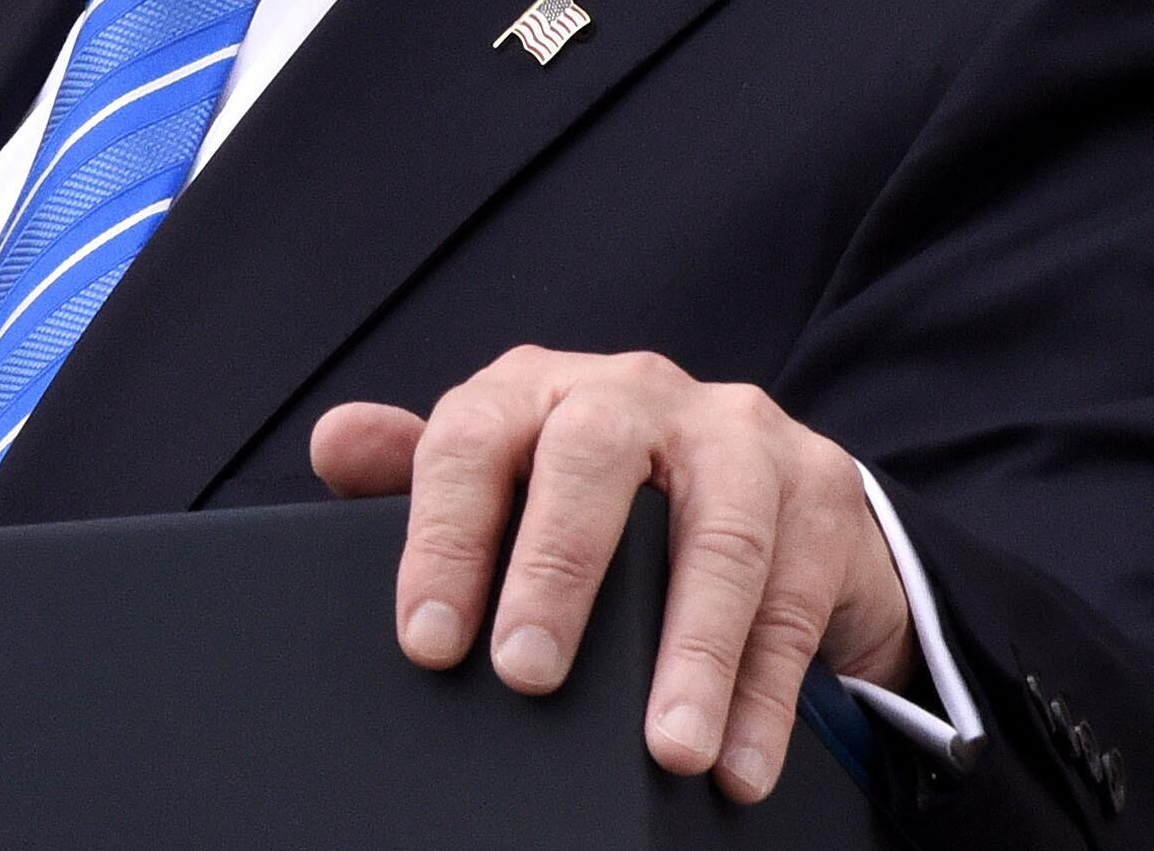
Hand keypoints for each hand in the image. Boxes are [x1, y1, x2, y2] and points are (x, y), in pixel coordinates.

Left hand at [311, 349, 917, 803]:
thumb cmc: (599, 495)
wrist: (759, 482)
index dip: (442, 537)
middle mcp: (636, 393)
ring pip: (717, 536)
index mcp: (539, 390)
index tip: (428, 640)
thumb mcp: (509, 477)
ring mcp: (738, 434)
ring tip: (669, 751)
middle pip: (592, 460)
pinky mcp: (819, 488)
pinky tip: (738, 762)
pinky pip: (794, 594)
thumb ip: (422, 473)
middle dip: (558, 572)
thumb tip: (335, 444)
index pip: (472, 440)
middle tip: (528, 676)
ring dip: (694, 654)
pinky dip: (766, 693)